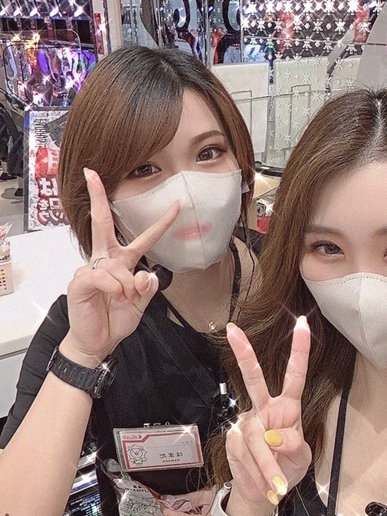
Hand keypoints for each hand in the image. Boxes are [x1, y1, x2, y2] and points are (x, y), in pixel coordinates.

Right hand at [61, 168, 179, 365]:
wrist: (97, 341)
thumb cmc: (116, 319)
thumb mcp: (142, 304)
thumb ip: (147, 288)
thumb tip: (144, 275)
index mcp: (123, 261)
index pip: (144, 238)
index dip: (162, 223)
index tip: (177, 205)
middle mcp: (106, 259)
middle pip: (103, 222)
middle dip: (97, 197)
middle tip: (91, 174)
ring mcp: (91, 268)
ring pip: (116, 265)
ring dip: (125, 287)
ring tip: (121, 301)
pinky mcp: (80, 281)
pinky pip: (103, 276)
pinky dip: (114, 289)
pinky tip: (111, 297)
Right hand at [224, 316, 311, 515]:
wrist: (262, 494)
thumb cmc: (286, 467)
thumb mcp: (301, 459)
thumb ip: (294, 445)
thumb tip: (272, 436)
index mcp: (287, 407)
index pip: (294, 375)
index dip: (299, 350)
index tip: (302, 323)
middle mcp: (265, 409)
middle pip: (254, 379)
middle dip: (244, 354)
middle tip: (233, 331)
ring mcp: (247, 423)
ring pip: (255, 438)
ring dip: (267, 465)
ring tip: (277, 486)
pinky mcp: (232, 439)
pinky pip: (246, 455)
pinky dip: (258, 473)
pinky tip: (263, 483)